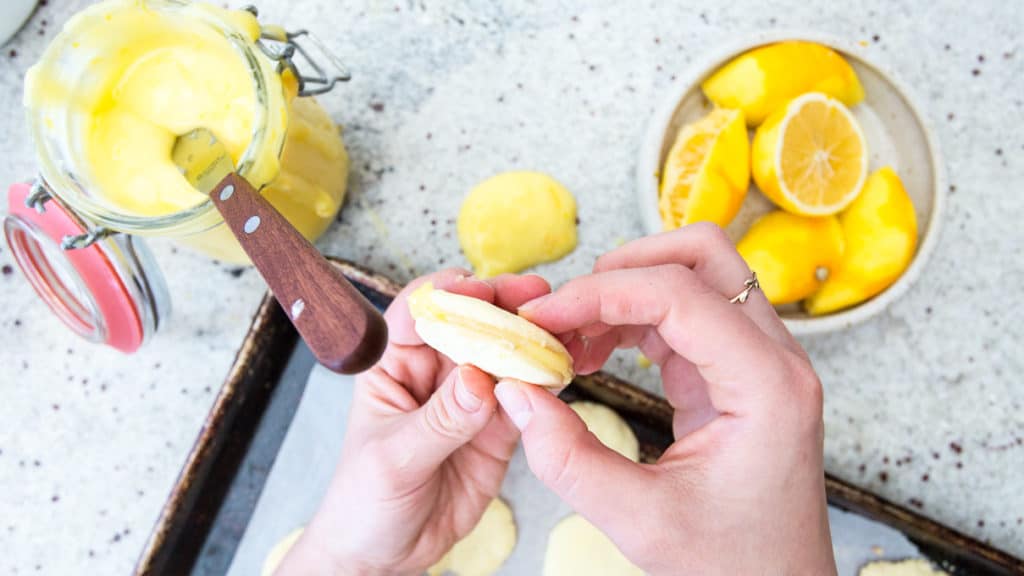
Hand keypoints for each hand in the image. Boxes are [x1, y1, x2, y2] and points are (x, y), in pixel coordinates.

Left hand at [278, 269, 550, 575]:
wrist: (384, 556)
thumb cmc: (364, 502)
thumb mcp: (393, 461)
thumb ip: (438, 423)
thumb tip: (477, 381)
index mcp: (393, 366)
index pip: (418, 313)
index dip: (448, 293)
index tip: (478, 287)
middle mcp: (434, 374)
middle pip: (471, 326)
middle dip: (503, 309)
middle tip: (537, 299)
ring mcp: (469, 400)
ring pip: (504, 358)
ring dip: (532, 343)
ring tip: (561, 332)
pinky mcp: (496, 430)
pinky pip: (524, 400)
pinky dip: (545, 387)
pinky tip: (562, 373)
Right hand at [495, 223, 835, 575]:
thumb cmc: (731, 563)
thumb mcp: (639, 521)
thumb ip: (568, 458)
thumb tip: (514, 394)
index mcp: (766, 386)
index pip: (680, 294)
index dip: (600, 294)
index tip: (541, 318)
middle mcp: (773, 359)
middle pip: (702, 255)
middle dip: (622, 268)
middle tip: (563, 312)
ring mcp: (758, 360)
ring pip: (692, 276)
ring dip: (623, 292)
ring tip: (567, 339)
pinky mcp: (735, 373)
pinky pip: (682, 316)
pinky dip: (631, 321)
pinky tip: (591, 354)